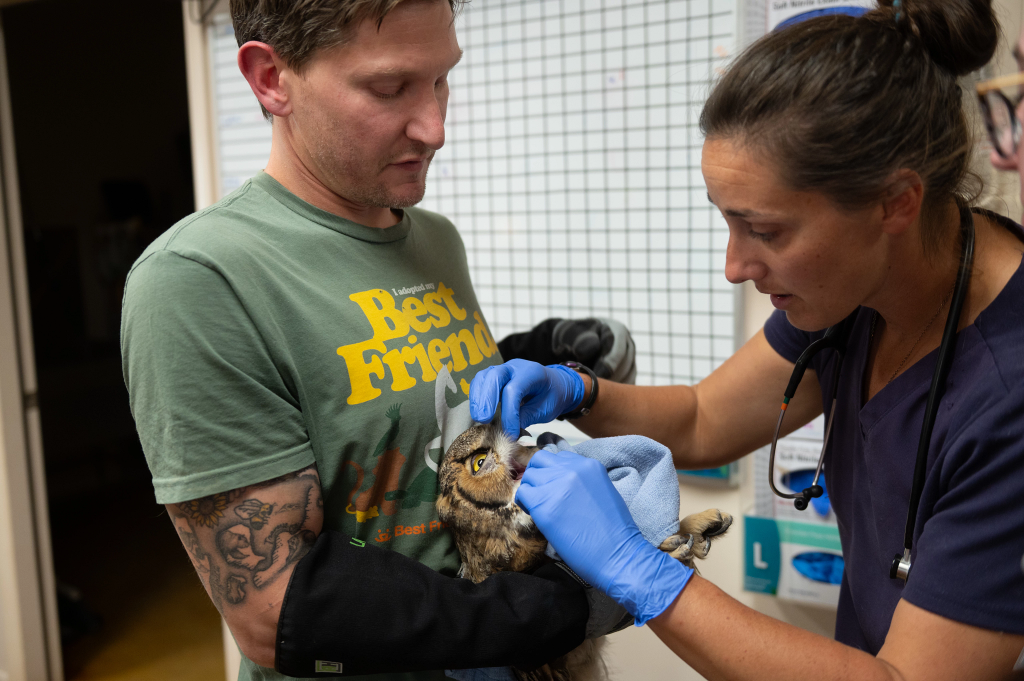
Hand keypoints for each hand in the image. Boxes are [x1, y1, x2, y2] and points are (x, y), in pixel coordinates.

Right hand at [469, 359, 584, 436]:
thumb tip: (508, 432)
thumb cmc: (551, 396)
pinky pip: (480, 381)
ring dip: (477, 398)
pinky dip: (476, 396)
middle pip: (494, 376)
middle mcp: (515, 367)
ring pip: (484, 376)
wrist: (554, 384)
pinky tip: (477, 411)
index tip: (510, 433)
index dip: (509, 413)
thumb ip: (526, 417)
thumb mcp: (544, 409)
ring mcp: (503, 369)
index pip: (514, 390)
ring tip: (478, 418)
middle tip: (484, 421)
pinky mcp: (494, 375)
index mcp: (532, 373)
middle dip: (487, 400)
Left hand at [515, 449, 692, 624]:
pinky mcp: (544, 506)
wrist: (618, 555)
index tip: (554, 486)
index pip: (559, 456)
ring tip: (540, 507)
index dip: (553, 471)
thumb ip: (582, 480)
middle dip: (538, 476)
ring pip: (529, 476)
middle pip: (540, 461)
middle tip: (542, 494)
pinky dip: (525, 503)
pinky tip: (536, 515)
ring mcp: (557, 486)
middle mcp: (572, 469)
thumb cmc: (614, 531)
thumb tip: (561, 482)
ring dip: (531, 490)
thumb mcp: (603, 491)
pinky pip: (523, 494)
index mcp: (589, 465)